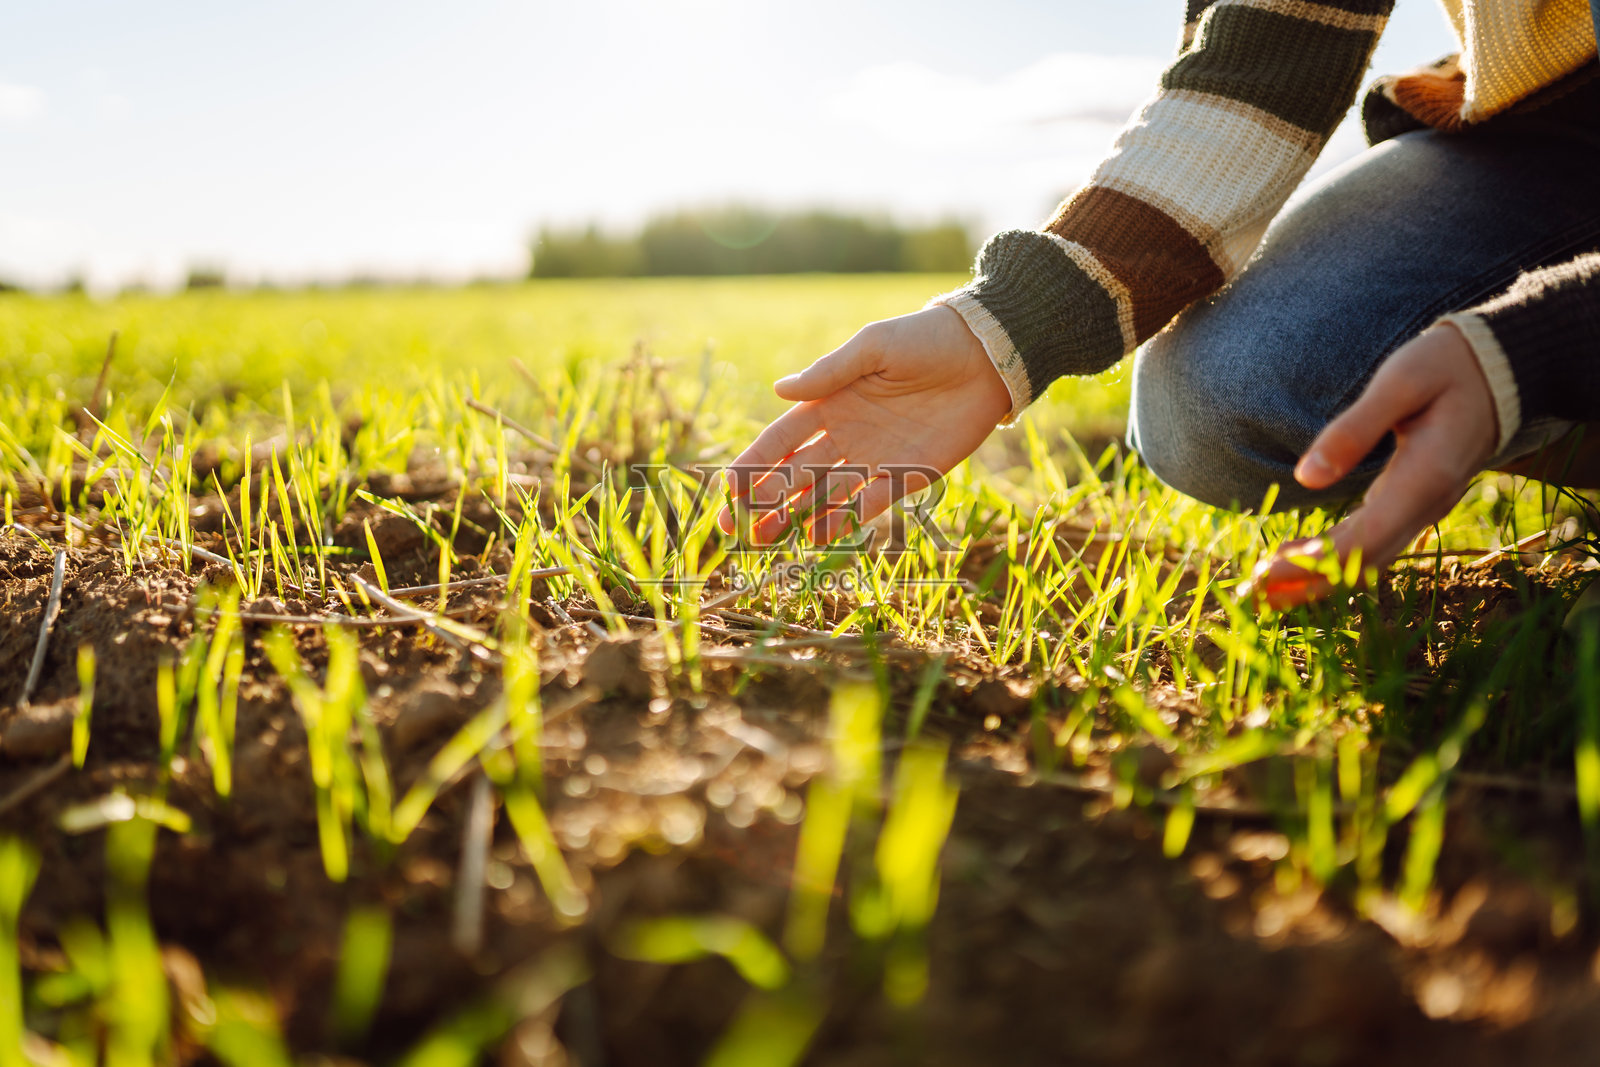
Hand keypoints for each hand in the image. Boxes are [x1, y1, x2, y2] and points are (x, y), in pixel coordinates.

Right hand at [718, 305, 1010, 544]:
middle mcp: (847, 435)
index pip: (781, 440)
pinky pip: (871, 503)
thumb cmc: (926, 340)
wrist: (986, 355)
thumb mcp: (874, 347)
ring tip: (768, 540)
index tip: (728, 487)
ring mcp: (875, 458)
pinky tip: (818, 537)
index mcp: (831, 402)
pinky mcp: (908, 474)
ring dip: (797, 517)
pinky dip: (845, 519)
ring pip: (826, 494)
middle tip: (736, 528)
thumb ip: (830, 372)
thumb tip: (779, 390)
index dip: (754, 463)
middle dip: (764, 501)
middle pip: (796, 475)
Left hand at [1249, 323, 1498, 608]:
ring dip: (1315, 576)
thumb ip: (1354, 429)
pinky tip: (1292, 555)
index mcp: (1424, 478)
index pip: (1362, 540)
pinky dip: (1332, 558)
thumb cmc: (1446, 365)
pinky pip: (1372, 542)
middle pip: (1362, 562)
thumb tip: (1306, 478)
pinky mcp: (1415, 502)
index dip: (1312, 564)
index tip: (1265, 575)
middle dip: (1305, 582)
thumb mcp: (1400, 382)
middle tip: (1250, 594)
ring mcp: (1425, 507)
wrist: (1504, 367)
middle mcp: (1427, 504)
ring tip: (1260, 588)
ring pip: (1367, 559)